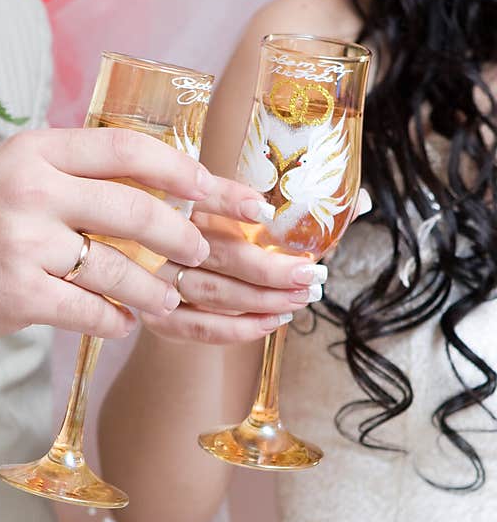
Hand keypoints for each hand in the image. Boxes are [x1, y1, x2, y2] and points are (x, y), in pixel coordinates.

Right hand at [0, 128, 270, 343]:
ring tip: (164, 302)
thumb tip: (145, 194)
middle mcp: (34, 190)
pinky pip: (91, 312)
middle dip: (183, 238)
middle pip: (138, 211)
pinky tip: (119, 324)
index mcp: (37, 152)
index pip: (131, 150)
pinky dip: (115, 322)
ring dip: (153, 292)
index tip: (224, 192)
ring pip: (120, 270)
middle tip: (201, 254)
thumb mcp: (9, 175)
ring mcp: (25, 242)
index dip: (187, 172)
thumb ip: (69, 177)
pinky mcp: (18, 294)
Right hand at [141, 188, 371, 344]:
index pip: (204, 194)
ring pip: (213, 293)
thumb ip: (296, 210)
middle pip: (218, 252)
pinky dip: (240, 328)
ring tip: (301, 298)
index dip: (231, 202)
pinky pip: (200, 327)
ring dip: (263, 299)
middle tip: (311, 274)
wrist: (162, 270)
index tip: (264, 212)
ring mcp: (157, 280)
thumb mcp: (242, 213)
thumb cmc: (216, 237)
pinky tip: (272, 321)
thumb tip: (364, 201)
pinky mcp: (157, 316)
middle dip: (270, 268)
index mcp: (186, 200)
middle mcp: (166, 238)